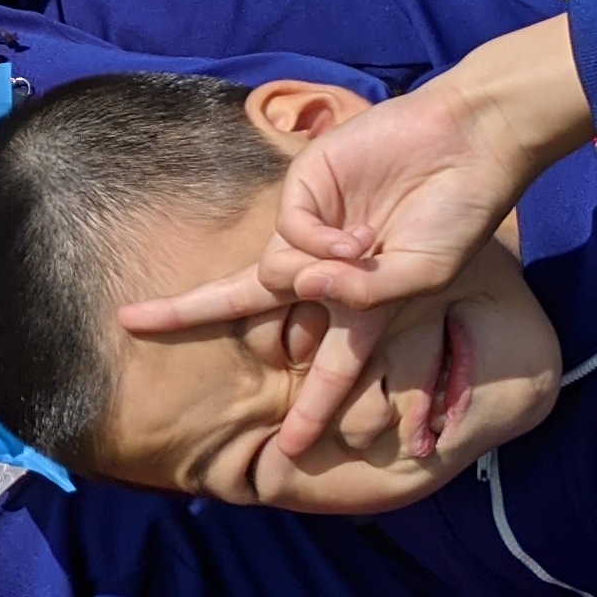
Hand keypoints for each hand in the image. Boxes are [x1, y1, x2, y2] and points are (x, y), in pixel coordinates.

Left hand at [119, 16, 593, 457]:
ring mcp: (307, 231)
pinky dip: (317, 244)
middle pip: (243, 303)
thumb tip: (304, 288)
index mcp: (357, 305)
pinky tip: (358, 236)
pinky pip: (288, 235)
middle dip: (185, 313)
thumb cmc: (454, 221)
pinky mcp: (302, 192)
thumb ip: (365, 297)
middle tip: (131, 323)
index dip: (306, 410)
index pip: (319, 366)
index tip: (283, 450)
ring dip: (313, 279)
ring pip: (269, 277)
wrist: (465, 146)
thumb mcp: (421, 280)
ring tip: (365, 250)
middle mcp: (321, 271)